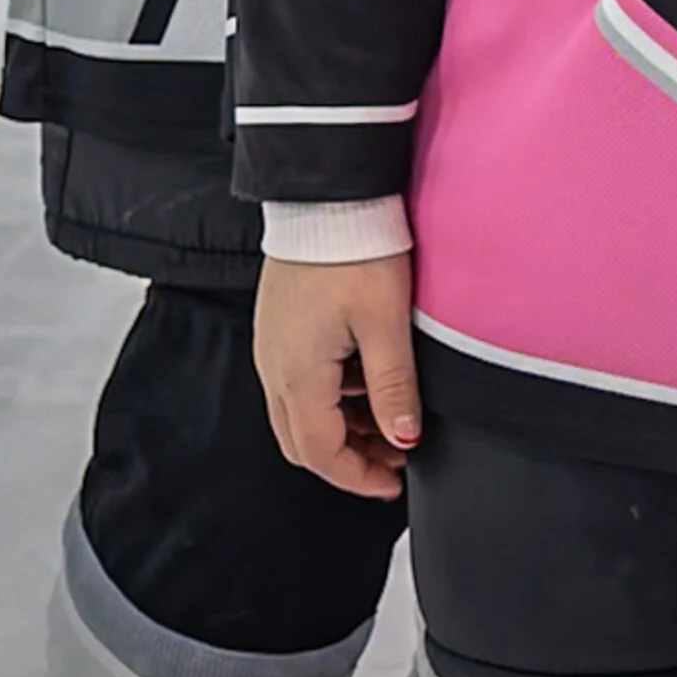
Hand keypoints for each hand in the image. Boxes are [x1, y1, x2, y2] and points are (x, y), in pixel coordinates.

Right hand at [254, 254, 420, 500]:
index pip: (321, 454)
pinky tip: (364, 378)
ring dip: (341, 427)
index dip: (358, 478)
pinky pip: (298, 381)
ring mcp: (273, 345)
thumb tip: (404, 439)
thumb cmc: (353, 248)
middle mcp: (274, 367)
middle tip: (394, 456)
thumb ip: (394, 386)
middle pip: (303, 441)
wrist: (325, 193)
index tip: (393, 483)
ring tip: (388, 416)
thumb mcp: (385, 322)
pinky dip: (331, 396)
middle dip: (349, 458)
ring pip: (299, 412)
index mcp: (298, 375)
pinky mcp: (279, 325)